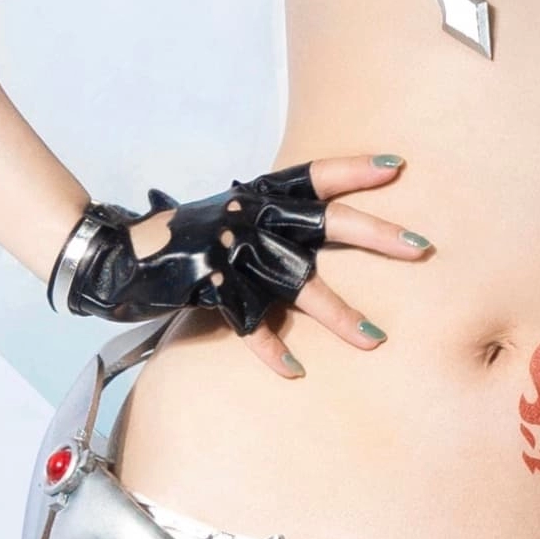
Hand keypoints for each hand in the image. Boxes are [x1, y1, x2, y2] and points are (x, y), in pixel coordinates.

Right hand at [123, 152, 431, 377]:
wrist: (117, 255)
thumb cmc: (182, 234)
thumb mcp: (229, 211)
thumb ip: (269, 215)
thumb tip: (316, 223)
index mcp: (257, 192)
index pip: (315, 174)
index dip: (355, 169)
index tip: (398, 166)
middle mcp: (250, 216)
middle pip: (326, 223)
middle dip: (377, 235)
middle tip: (422, 248)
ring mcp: (233, 252)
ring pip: (299, 284)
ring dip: (340, 314)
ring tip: (375, 340)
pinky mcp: (212, 288)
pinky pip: (250, 325)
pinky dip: (272, 351)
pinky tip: (295, 372)